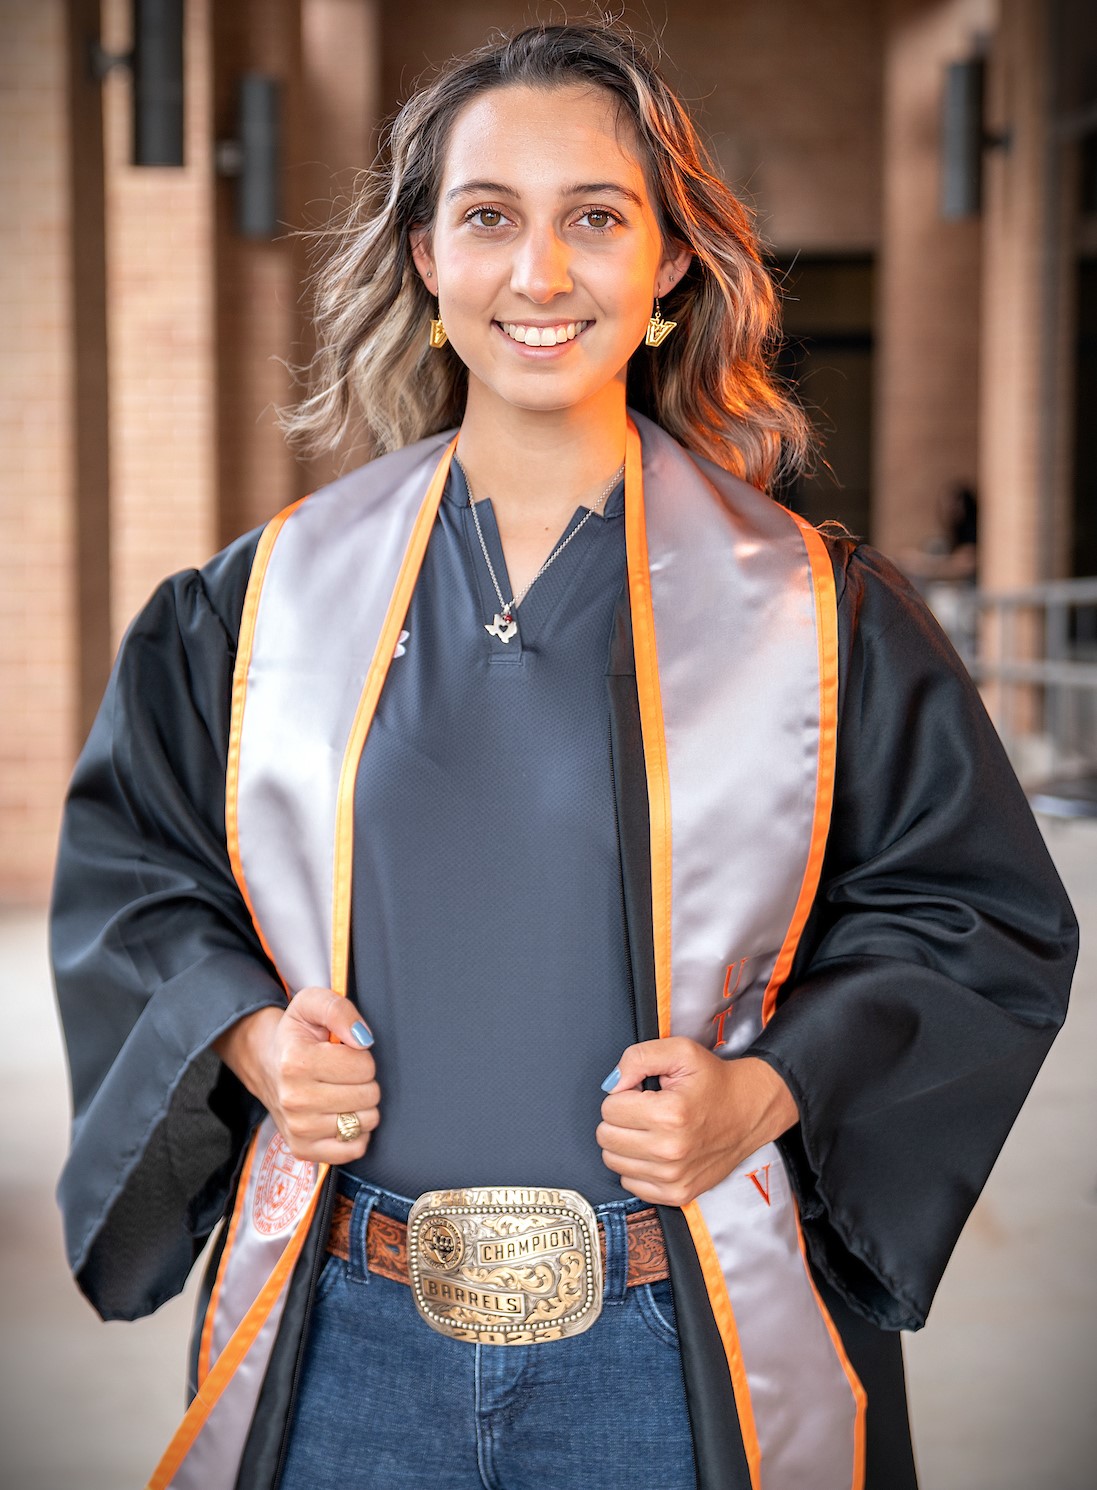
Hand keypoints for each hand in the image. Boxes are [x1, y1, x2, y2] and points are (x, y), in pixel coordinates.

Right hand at [214, 988, 379, 1163]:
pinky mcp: (303, 1149)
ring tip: (341, 1091)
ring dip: (361, 1106)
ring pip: (365, 1122)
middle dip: (364, 1080)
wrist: (266, 1062)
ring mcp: (298, 1129)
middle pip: (368, 1096)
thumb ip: (340, 1010)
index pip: (364, 1066)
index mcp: (297, 1062)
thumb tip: (363, 1039)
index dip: (362, 1056)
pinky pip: (354, 1149)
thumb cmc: (297, 1034)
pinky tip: (342, 1114)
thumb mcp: (313, 1004)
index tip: (344, 1052)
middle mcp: (294, 1100)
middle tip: (342, 1073)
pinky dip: (357, 1133)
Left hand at [596, 1038, 797, 1206]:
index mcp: (669, 1114)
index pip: (609, 1108)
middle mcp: (670, 1151)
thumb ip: (638, 1057)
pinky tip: (655, 1150)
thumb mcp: (680, 1051)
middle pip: (606, 1137)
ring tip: (651, 1129)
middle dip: (620, 1119)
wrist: (749, 1112)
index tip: (644, 1093)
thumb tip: (612, 1084)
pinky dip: (637, 1166)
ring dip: (626, 1143)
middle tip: (645, 1110)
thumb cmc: (714, 1082)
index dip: (623, 1095)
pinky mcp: (677, 1194)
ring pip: (613, 1161)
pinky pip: (630, 1183)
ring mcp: (674, 1178)